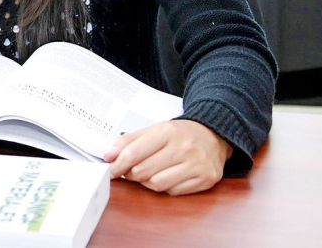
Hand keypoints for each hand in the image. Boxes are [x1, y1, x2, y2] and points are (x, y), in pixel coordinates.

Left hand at [103, 120, 231, 194]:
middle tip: (130, 171)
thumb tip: (108, 156)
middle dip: (132, 174)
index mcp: (167, 131)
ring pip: (157, 184)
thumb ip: (128, 141)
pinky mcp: (206, 179)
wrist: (213, 135)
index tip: (111, 170)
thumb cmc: (179, 134)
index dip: (118, 164)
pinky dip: (166, 187)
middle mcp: (183, 148)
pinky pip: (174, 192)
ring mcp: (196, 165)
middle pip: (143, 171)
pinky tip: (168, 177)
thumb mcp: (154, 129)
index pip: (134, 153)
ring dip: (147, 182)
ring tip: (149, 173)